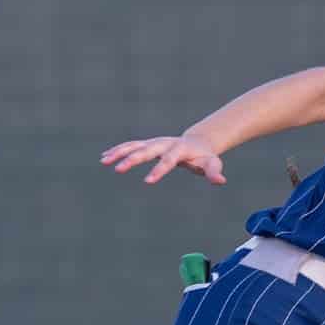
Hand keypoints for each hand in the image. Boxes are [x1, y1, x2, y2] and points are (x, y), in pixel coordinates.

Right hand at [100, 134, 226, 184]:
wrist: (198, 143)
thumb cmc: (205, 157)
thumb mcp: (212, 164)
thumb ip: (214, 172)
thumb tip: (220, 181)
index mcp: (179, 149)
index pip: (168, 160)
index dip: (159, 170)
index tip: (147, 182)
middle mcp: (164, 143)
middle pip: (146, 150)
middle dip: (132, 160)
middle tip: (118, 170)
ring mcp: (154, 142)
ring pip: (134, 145)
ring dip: (119, 152)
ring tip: (104, 161)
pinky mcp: (148, 144)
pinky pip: (131, 146)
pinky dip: (118, 150)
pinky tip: (105, 157)